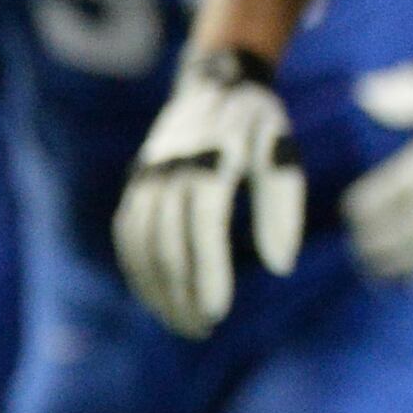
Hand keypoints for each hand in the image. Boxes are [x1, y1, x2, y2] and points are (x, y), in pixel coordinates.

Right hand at [116, 46, 302, 338]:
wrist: (215, 83)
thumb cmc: (259, 126)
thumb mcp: (283, 156)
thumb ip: (281, 209)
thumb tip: (279, 266)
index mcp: (212, 160)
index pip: (202, 226)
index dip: (207, 272)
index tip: (217, 313)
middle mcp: (171, 169)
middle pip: (167, 243)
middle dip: (181, 293)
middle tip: (200, 330)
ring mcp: (147, 176)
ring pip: (141, 243)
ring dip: (156, 288)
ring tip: (178, 322)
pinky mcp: (137, 183)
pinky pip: (128, 233)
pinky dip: (137, 268)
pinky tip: (154, 295)